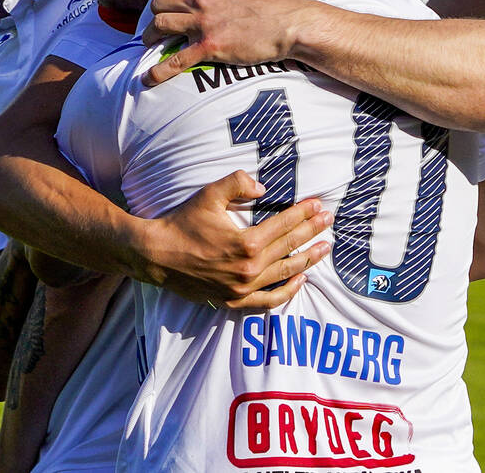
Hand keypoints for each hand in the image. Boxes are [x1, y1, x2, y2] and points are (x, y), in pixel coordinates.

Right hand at [134, 170, 331, 308]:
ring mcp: (242, 289)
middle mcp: (249, 269)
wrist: (155, 255)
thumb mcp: (208, 195)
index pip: (284, 225)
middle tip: (329, 220)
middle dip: (312, 231)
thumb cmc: (181, 223)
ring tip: (324, 248)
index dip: (304, 213)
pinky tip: (301, 279)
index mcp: (246, 243)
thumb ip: (237, 183)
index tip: (318, 205)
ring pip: (285, 274)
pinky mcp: (234, 301)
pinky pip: (269, 301)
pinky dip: (287, 291)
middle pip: (290, 247)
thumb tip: (263, 187)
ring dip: (308, 259)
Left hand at [142, 0, 306, 85]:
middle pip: (159, 6)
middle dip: (152, 20)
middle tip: (153, 34)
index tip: (162, 16)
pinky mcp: (210, 46)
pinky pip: (176, 60)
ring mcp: (204, 23)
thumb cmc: (272, 7)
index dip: (163, 5)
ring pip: (160, 27)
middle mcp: (201, 1)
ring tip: (148, 50)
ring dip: (149, 39)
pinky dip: (158, 71)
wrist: (289, 24)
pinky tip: (148, 79)